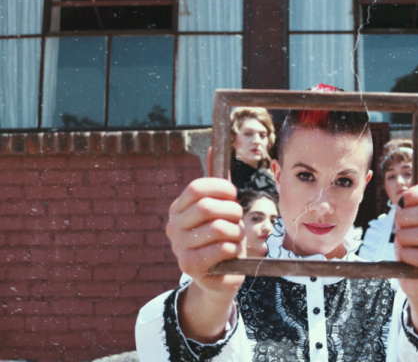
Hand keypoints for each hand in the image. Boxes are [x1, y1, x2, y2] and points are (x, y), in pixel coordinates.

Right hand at [167, 177, 245, 295]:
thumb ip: (216, 184)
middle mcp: (173, 226)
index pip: (196, 188)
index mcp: (178, 209)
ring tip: (236, 239)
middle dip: (232, 211)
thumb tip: (213, 148)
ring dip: (237, 233)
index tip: (234, 194)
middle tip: (238, 220)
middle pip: (207, 207)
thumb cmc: (221, 238)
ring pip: (218, 228)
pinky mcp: (189, 266)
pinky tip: (231, 254)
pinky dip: (234, 249)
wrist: (219, 275)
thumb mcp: (219, 210)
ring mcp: (178, 247)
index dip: (220, 187)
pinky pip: (221, 249)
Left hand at [394, 184, 417, 340]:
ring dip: (405, 236)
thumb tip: (398, 189)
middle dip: (406, 216)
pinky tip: (404, 256)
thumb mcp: (411, 221)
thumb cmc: (414, 245)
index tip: (403, 200)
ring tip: (401, 241)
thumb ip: (407, 203)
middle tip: (397, 224)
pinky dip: (407, 254)